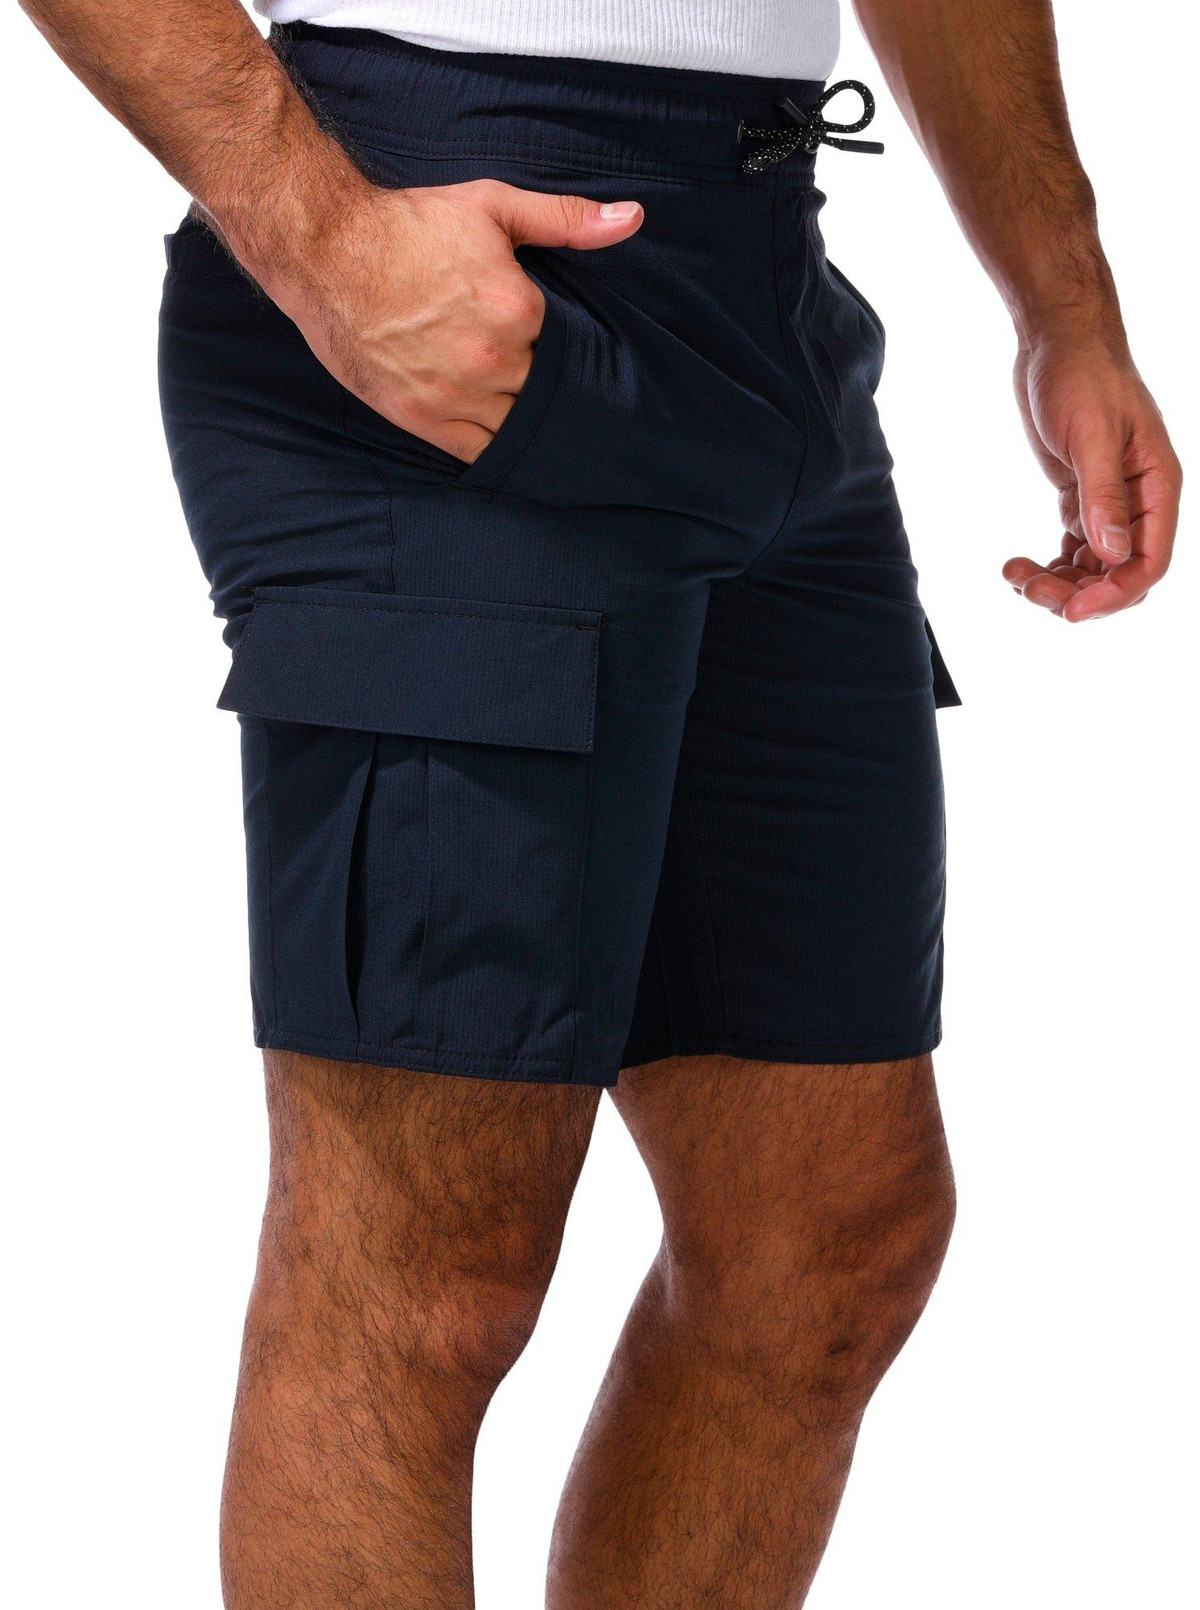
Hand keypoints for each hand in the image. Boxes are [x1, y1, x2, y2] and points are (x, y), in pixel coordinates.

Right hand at [265, 178, 642, 461]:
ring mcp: (455, 395)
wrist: (327, 249)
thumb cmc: (410, 224)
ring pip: (516, 428)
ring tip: (523, 411)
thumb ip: (566, 219)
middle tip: (536, 378)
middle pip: (543, 391)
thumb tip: (633, 217)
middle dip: (543, 385)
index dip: (559, 347)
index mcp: (518, 311)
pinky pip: (475, 453)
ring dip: (523, 421)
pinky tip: (504, 442)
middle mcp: (491, 360)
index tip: (547, 342)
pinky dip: (493, 449)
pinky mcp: (420, 418)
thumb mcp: (494, 207)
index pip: (565, 348)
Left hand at [1003, 328, 1180, 621]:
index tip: (1069, 611)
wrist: (1058, 341)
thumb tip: (1113, 555)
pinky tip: (1014, 565)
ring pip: (1092, 569)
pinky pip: (1073, 550)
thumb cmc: (1082, 376)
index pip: (1150, 563)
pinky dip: (1047, 566)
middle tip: (1028, 588)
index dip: (1114, 595)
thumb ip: (1103, 497)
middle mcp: (1140, 501)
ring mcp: (1110, 501)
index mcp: (1158, 487)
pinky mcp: (1081, 496)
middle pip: (1118, 574)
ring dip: (1056, 584)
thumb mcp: (1093, 435)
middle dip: (1076, 593)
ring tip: (1014, 575)